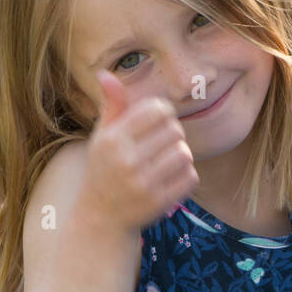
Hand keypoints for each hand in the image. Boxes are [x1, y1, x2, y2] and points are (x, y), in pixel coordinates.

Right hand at [79, 69, 197, 234]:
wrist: (101, 219)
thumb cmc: (104, 169)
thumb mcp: (102, 137)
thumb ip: (111, 106)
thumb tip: (106, 73)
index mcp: (113, 139)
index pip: (157, 109)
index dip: (163, 113)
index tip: (157, 123)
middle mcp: (126, 160)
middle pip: (174, 129)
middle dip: (173, 135)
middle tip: (162, 145)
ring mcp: (143, 183)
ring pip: (185, 153)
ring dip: (180, 156)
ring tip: (166, 163)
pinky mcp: (158, 202)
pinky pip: (190, 177)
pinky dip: (186, 177)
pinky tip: (170, 180)